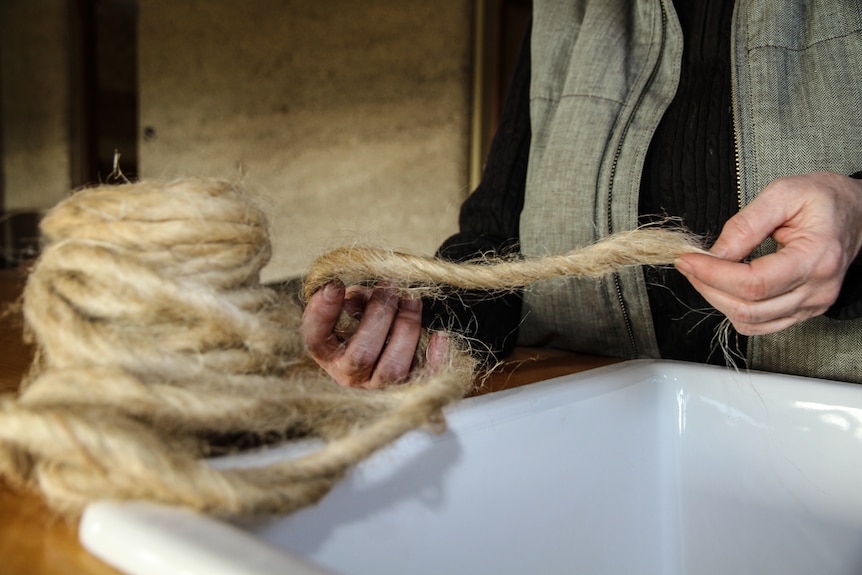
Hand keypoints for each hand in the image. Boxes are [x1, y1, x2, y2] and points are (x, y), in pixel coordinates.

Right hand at [300, 282, 447, 388]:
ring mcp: (378, 385)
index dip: (323, 312)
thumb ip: (356, 297)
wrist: (389, 340)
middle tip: (390, 285)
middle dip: (378, 315)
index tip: (334, 285)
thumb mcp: (353, 303)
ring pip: (393, 368)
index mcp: (327, 352)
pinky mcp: (407, 388)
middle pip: (362, 354)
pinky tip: (439, 336)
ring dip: (406, 328)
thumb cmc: (366, 317)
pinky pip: (423, 379)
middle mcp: (349, 374)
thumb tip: (369, 295)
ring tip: (412, 299)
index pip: (315, 338)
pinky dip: (434, 357)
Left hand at [675, 172, 861, 334]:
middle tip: (689, 264)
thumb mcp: (784, 193)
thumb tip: (716, 252)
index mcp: (817, 258)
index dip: (714, 274)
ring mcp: (812, 305)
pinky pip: (759, 325)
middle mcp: (817, 289)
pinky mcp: (803, 311)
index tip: (689, 260)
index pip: (755, 283)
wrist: (856, 213)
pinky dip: (733, 310)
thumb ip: (746, 223)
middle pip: (749, 307)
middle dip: (708, 286)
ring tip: (703, 273)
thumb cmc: (824, 200)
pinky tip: (722, 288)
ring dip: (716, 300)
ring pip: (750, 321)